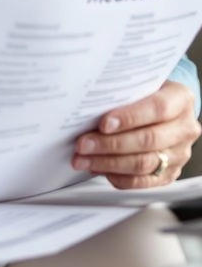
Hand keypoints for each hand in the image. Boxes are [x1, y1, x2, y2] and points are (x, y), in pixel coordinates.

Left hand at [72, 80, 200, 188]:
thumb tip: (87, 105)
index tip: (103, 124)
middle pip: (148, 140)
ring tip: (83, 159)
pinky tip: (98, 169)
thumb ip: (122, 93)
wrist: (162, 108)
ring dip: (108, 163)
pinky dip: (118, 177)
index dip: (130, 117)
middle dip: (110, 144)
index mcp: (180, 99)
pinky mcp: (170, 173)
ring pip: (144, 164)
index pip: (158, 108)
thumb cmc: (144, 94)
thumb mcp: (138, 84)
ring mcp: (179, 153)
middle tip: (82, 144)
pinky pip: (143, 181)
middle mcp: (184, 128)